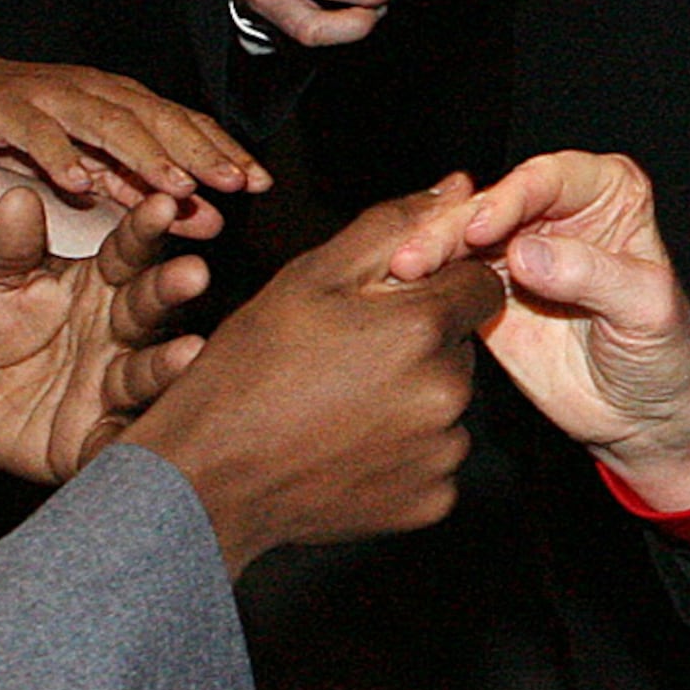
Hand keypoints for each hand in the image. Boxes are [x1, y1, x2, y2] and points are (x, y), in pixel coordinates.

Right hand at [0, 42, 259, 216]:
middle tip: (235, 185)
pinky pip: (37, 134)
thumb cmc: (28, 126)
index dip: (222, 150)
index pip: (184, 123)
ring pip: (108, 124)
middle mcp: (96, 94)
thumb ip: (143, 189)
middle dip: (200, 153)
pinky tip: (79, 185)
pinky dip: (60, 156)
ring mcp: (52, 99)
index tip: (260, 183)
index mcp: (123, 104)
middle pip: (158, 121)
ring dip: (145, 156)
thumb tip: (208, 219)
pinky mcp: (6, 110)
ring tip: (176, 188)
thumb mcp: (91, 162)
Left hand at [0, 184, 212, 480]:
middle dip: (171, 290)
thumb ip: (7, 242)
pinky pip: (115, 441)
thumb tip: (16, 198)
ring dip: (168, 364)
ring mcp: (112, 384)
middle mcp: (120, 331)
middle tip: (193, 274)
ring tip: (189, 352)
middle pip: (149, 307)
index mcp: (102, 282)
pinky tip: (147, 440)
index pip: (128, 250)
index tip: (165, 203)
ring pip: (145, 372)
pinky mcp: (96, 436)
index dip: (146, 228)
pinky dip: (130, 443)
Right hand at [122, 186, 506, 573]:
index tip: (389, 304)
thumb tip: (459, 188)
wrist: (209, 480)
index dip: (437, 286)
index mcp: (422, 327)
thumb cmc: (249, 372)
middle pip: (460, 346)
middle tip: (348, 358)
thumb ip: (392, 227)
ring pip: (448, 403)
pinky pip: (435, 460)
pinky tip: (350, 447)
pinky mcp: (431, 500)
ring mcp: (441, 452)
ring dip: (412, 398)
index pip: (480, 285)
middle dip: (419, 343)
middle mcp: (446, 392)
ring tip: (342, 405)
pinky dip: (404, 452)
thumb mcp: (309, 278)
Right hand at [383, 150, 689, 509]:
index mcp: (607, 192)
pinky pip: (450, 278)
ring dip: (428, 252)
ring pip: (462, 236)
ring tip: (400, 272)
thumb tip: (525, 253)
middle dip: (452, 226)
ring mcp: (519, 249)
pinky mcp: (488, 291)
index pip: (549, 178)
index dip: (511, 198)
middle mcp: (557, 210)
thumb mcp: (647, 309)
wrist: (644, 414)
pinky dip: (426, 284)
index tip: (483, 228)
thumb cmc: (663, 352)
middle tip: (418, 255)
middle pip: (493, 203)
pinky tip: (402, 293)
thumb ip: (592, 275)